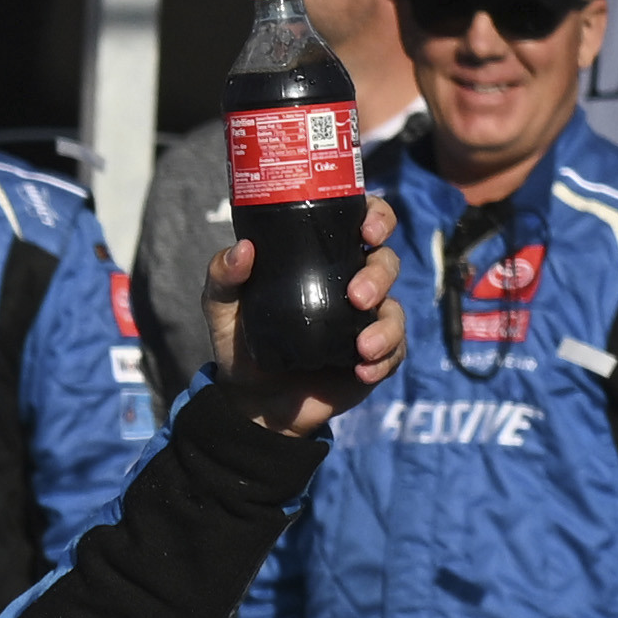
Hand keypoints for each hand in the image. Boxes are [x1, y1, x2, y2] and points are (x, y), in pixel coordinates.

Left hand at [202, 229, 402, 432]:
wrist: (251, 401)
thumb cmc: (239, 342)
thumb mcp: (221, 306)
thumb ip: (224, 275)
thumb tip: (243, 249)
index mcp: (323, 259)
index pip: (361, 223)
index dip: (376, 216)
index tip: (367, 229)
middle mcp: (351, 283)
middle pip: (385, 262)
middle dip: (379, 274)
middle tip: (357, 296)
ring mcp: (366, 321)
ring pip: (394, 309)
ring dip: (387, 324)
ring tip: (363, 346)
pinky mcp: (375, 357)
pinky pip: (395, 352)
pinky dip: (384, 359)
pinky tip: (363, 370)